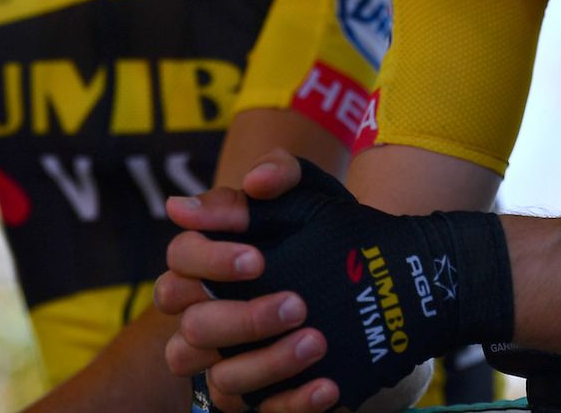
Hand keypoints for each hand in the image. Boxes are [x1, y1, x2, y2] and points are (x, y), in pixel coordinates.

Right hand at [158, 152, 512, 412]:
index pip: (178, 264)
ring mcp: (235, 361)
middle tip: (297, 303)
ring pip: (221, 379)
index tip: (257, 258)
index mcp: (208, 264)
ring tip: (317, 340)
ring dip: (267, 363)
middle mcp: (210, 316)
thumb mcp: (313, 191)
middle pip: (192, 329)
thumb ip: (281, 172)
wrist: (382, 277)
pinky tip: (328, 385)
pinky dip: (292, 403)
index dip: (208, 263)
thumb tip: (253, 181)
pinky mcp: (266, 396)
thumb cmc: (330, 228)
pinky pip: (263, 412)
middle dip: (241, 319)